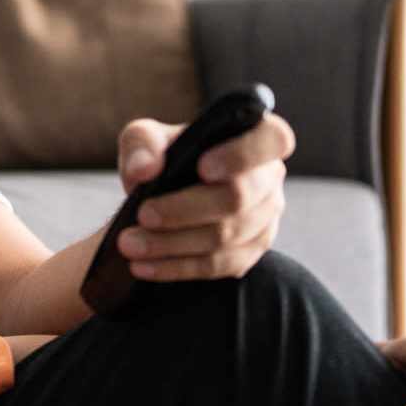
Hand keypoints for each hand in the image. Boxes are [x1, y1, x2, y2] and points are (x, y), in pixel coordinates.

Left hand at [109, 114, 292, 280]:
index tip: (203, 167)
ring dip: (173, 244)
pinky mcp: (250, 252)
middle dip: (184, 210)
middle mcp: (269, 179)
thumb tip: (144, 170)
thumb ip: (141, 146)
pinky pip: (218, 266)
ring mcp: (265, 219)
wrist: (162, 194)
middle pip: (238, 198)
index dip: (242, 155)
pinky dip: (177, 267)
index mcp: (255, 138)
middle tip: (143, 215)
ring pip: (226, 238)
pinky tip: (143, 266)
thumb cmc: (163, 157)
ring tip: (130, 244)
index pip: (274, 139)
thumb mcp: (144, 139)